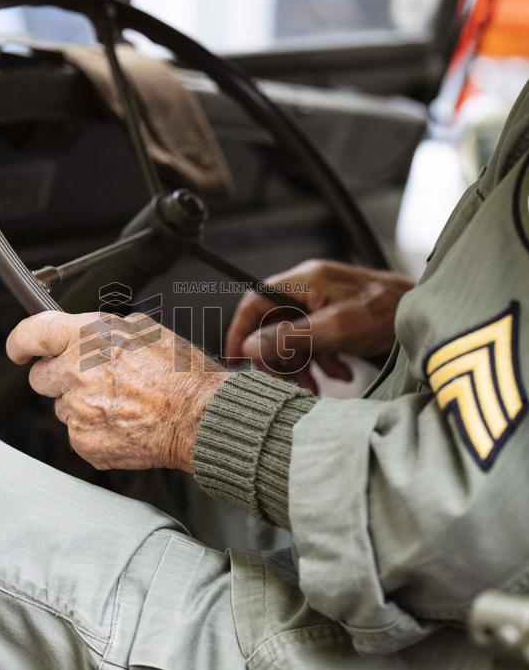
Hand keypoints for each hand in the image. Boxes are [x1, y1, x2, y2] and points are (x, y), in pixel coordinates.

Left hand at [6, 311, 229, 471]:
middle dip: (58, 377)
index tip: (20, 350)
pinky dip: (95, 430)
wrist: (201, 417)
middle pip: (40, 377)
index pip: (32, 333)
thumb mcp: (144, 330)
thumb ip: (102, 331)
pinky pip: (77, 433)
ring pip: (62, 407)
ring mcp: (79, 410)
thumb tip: (81, 334)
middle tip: (90, 380)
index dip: (20, 342)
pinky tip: (122, 422)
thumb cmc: (182, 374)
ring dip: (82, 405)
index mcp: (90, 337)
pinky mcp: (84, 442)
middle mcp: (78, 371)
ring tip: (120, 403)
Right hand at [225, 260, 413, 390]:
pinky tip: (341, 375)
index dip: (240, 330)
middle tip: (286, 385)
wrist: (433, 316)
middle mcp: (311, 288)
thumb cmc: (390, 314)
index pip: (255, 301)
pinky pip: (316, 343)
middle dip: (277, 358)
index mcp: (306, 281)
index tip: (236, 360)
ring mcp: (326, 304)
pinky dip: (323, 363)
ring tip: (314, 389)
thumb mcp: (336, 329)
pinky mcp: (340, 320)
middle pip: (272, 324)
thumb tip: (249, 346)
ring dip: (300, 366)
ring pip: (293, 338)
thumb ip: (290, 337)